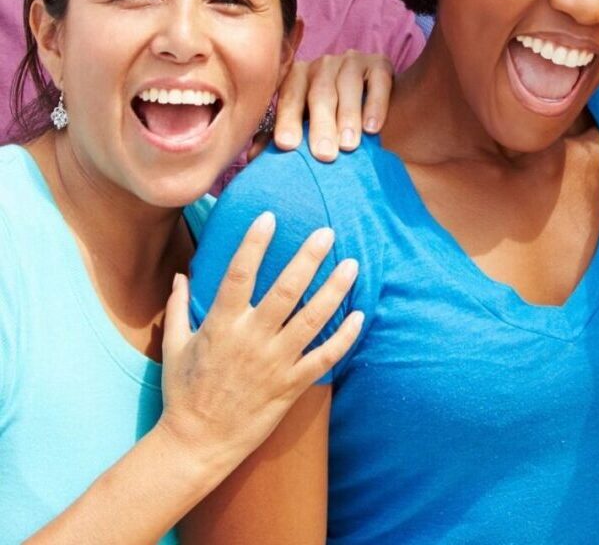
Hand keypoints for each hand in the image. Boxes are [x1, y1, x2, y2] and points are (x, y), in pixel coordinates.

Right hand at [157, 213, 361, 476]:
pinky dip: (343, 338)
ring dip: (334, 291)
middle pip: (285, 291)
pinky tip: (359, 317)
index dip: (254, 244)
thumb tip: (180, 275)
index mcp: (221, 326)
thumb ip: (178, 308)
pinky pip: (323, 358)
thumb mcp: (174, 347)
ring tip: (352, 265)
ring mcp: (274, 363)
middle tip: (327, 232)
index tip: (269, 216)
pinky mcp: (290, 386)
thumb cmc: (183, 393)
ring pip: (311, 320)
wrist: (196, 445)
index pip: (239, 275)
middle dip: (308, 259)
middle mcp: (251, 340)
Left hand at [274, 51, 394, 160]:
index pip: (289, 96)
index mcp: (297, 76)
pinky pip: (377, 81)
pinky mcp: (379, 63)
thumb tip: (253, 158)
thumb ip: (279, 138)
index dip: (287, 119)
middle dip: (321, 124)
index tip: (286, 145)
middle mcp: (322, 64)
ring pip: (348, 85)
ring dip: (348, 117)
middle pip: (320, 92)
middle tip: (324, 154)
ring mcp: (351, 61)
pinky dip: (375, 104)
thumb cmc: (329, 118)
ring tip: (348, 146)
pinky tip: (372, 128)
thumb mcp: (304, 125)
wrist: (370, 102)